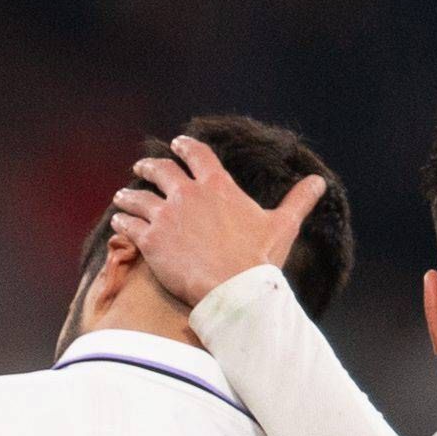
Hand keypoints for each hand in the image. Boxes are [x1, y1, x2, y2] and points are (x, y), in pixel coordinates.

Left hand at [108, 134, 326, 309]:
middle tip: (143, 166)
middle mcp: (187, 194)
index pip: (197, 155)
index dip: (186, 147)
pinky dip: (122, 221)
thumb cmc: (259, 260)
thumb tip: (319, 182)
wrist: (234, 290)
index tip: (178, 144)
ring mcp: (166, 216)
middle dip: (151, 166)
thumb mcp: (282, 226)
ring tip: (123, 195)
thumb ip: (298, 201)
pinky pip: (128, 225)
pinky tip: (117, 222)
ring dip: (129, 194)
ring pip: (138, 196)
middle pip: (161, 170)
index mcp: (217, 185)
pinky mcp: (150, 241)